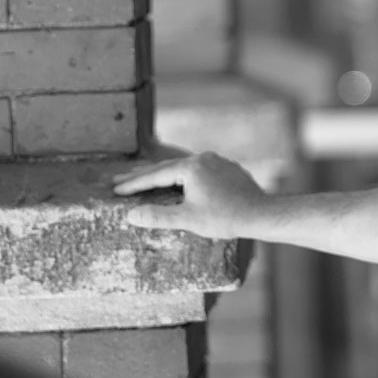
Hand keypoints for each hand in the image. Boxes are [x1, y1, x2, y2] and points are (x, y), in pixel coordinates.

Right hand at [112, 151, 264, 239]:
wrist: (262, 214)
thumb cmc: (225, 218)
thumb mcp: (188, 219)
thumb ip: (158, 216)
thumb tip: (131, 215)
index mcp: (191, 168)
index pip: (155, 176)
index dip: (133, 183)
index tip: (115, 189)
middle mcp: (203, 158)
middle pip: (167, 167)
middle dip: (144, 174)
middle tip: (121, 179)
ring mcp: (217, 161)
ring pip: (183, 167)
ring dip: (164, 173)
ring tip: (147, 178)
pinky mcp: (228, 169)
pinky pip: (199, 169)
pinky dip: (183, 175)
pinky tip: (180, 180)